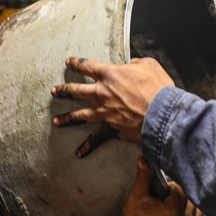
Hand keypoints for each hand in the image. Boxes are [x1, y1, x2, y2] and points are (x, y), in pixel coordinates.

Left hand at [51, 57, 173, 142]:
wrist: (161, 113)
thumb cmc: (157, 87)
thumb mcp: (148, 65)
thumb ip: (136, 63)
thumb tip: (132, 65)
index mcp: (108, 74)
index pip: (86, 65)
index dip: (76, 63)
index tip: (68, 62)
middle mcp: (100, 93)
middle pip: (75, 91)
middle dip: (63, 90)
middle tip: (55, 91)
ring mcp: (102, 112)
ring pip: (78, 115)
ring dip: (66, 118)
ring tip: (56, 121)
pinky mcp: (109, 128)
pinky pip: (95, 139)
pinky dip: (87, 147)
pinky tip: (79, 153)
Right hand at [115, 158, 205, 215]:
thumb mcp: (137, 195)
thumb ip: (144, 176)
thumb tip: (144, 158)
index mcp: (172, 212)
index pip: (181, 190)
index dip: (171, 188)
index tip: (163, 192)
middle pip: (191, 200)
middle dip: (181, 197)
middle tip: (168, 200)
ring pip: (199, 211)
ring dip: (191, 206)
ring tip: (177, 207)